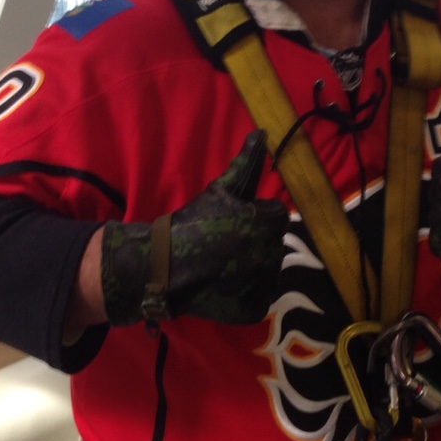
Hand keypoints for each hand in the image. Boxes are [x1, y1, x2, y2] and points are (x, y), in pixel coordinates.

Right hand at [101, 131, 289, 324]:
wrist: (164, 267)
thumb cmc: (193, 223)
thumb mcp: (220, 190)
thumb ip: (246, 162)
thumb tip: (262, 132)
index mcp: (268, 224)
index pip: (276, 216)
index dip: (254, 217)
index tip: (232, 223)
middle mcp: (273, 255)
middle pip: (274, 243)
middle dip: (255, 242)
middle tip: (225, 244)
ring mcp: (265, 284)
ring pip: (268, 270)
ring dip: (253, 267)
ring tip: (223, 265)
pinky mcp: (255, 309)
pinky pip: (258, 296)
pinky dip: (245, 293)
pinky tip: (224, 284)